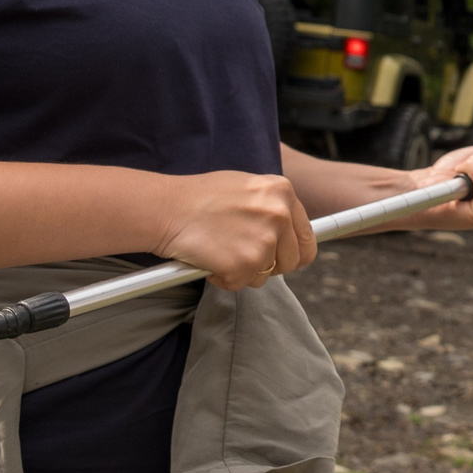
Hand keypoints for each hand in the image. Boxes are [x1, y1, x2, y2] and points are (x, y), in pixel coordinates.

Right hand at [153, 171, 315, 288]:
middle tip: (242, 255)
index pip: (307, 237)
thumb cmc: (200, 197)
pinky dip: (224, 279)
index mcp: (283, 191)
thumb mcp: (247, 188)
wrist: (166, 207)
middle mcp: (279, 214)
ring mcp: (264, 240)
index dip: (295, 252)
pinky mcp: (245, 263)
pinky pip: (242, 284)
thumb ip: (272, 206)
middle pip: (292, 261)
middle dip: (269, 265)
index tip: (283, 258)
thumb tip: (290, 231)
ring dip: (244, 271)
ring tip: (220, 249)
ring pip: (266, 275)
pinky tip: (210, 259)